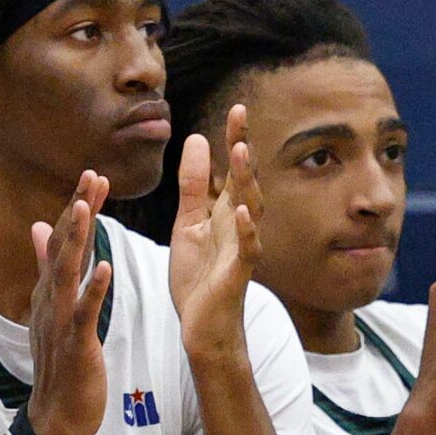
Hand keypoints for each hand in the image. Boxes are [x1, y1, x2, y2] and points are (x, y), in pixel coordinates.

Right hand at [23, 170, 114, 434]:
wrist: (57, 414)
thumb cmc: (61, 363)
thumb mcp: (52, 310)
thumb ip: (47, 268)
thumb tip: (40, 228)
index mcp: (49, 293)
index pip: (62, 243)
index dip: (75, 210)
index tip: (91, 176)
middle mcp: (50, 301)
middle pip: (63, 249)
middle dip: (77, 212)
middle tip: (91, 175)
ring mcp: (60, 322)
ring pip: (66, 274)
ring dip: (76, 241)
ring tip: (86, 208)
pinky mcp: (75, 344)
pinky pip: (83, 313)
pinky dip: (92, 290)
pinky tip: (103, 268)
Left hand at [169, 105, 261, 362]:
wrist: (203, 326)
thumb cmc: (199, 277)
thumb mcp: (187, 225)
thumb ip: (192, 186)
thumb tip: (195, 140)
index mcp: (223, 211)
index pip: (230, 168)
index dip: (233, 138)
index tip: (237, 108)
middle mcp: (237, 223)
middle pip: (243, 178)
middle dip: (241, 146)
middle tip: (240, 113)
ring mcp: (241, 246)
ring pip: (248, 206)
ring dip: (243, 179)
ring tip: (238, 151)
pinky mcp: (238, 272)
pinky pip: (247, 248)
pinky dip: (246, 230)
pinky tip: (242, 211)